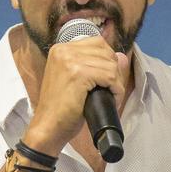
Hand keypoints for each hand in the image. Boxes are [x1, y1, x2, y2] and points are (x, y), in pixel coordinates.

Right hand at [25, 37, 128, 157]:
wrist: (48, 128)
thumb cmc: (61, 110)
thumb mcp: (78, 82)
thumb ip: (97, 66)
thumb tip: (122, 56)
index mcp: (61, 49)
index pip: (97, 43)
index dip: (107, 62)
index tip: (106, 80)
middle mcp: (64, 50)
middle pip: (106, 52)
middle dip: (114, 72)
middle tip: (110, 90)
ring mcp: (70, 60)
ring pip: (110, 64)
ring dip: (116, 83)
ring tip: (110, 97)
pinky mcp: (79, 74)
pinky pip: (110, 76)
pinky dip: (116, 90)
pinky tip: (112, 99)